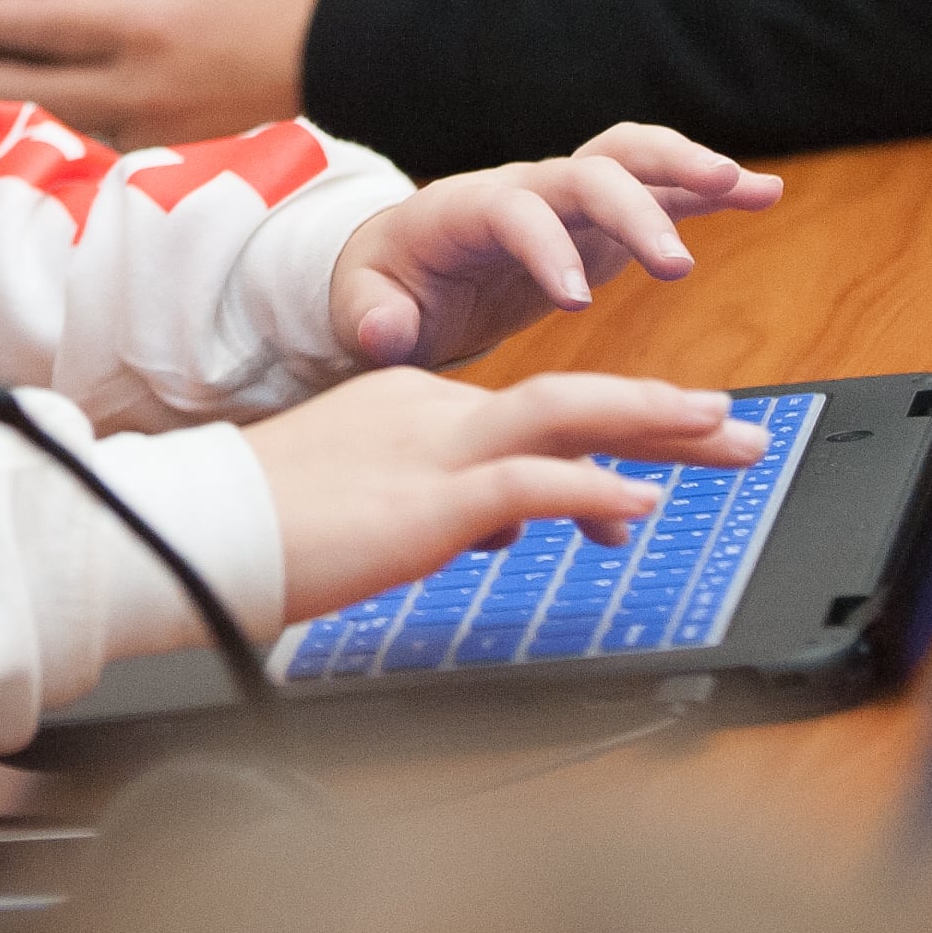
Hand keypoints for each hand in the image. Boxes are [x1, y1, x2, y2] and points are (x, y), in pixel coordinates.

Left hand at [0, 0, 351, 145]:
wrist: (391, 67)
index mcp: (155, 23)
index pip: (50, 23)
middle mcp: (152, 84)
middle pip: (49, 88)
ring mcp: (177, 128)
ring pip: (82, 128)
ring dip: (36, 116)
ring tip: (5, 107)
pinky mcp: (207, 154)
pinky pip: (125, 153)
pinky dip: (88, 144)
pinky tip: (82, 140)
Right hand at [241, 366, 772, 621]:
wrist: (192, 527)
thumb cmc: (259, 527)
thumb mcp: (366, 510)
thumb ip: (439, 508)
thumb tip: (497, 531)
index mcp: (412, 406)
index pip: (532, 417)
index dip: (610, 443)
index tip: (656, 476)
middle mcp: (431, 411)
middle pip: (571, 401)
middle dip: (664, 414)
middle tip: (740, 429)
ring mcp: (431, 449)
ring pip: (564, 416)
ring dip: (653, 426)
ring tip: (723, 436)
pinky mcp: (425, 497)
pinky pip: (527, 484)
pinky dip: (590, 491)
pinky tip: (637, 506)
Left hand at [331, 124, 785, 370]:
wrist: (405, 263)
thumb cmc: (387, 287)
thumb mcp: (361, 307)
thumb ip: (369, 318)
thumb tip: (382, 331)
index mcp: (465, 211)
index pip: (514, 213)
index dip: (545, 249)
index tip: (575, 300)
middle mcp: (525, 189)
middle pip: (586, 174)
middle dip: (632, 211)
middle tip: (673, 266)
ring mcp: (568, 197)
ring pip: (631, 159)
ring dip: (687, 168)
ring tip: (747, 186)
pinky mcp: (602, 218)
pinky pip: (660, 188)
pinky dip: (710, 187)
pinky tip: (765, 192)